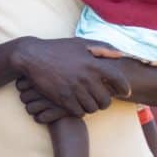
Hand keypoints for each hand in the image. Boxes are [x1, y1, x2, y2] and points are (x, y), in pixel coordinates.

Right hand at [11, 37, 130, 117]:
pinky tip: (75, 105)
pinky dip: (79, 111)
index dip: (124, 88)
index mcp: (94, 64)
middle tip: (99, 99)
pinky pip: (79, 112)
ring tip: (87, 102)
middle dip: (104, 102)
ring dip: (91, 107)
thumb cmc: (57, 48)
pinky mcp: (62, 98)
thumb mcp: (80, 43)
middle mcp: (86, 78)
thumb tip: (121, 54)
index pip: (119, 80)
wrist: (32, 56)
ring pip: (92, 108)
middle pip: (106, 100)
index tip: (124, 92)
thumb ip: (103, 48)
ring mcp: (74, 89)